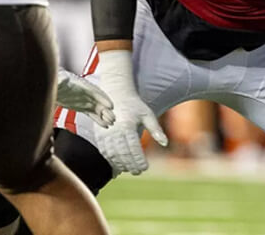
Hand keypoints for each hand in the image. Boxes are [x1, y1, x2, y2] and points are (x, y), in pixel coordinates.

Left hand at [56, 68, 114, 127]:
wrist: (54, 87)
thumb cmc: (57, 81)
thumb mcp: (59, 80)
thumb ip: (61, 81)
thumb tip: (62, 79)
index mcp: (82, 85)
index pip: (95, 92)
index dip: (103, 99)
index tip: (110, 105)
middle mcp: (87, 93)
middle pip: (99, 102)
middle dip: (107, 110)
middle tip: (113, 118)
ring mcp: (86, 100)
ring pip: (98, 109)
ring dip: (105, 116)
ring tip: (112, 122)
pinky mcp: (83, 107)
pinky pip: (93, 114)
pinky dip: (99, 119)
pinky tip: (105, 125)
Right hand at [92, 50, 167, 175]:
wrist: (115, 92)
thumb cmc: (134, 104)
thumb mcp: (147, 114)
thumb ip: (156, 129)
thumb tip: (165, 143)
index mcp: (127, 126)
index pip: (134, 149)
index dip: (139, 160)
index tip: (145, 168)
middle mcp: (114, 131)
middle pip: (122, 154)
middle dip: (130, 165)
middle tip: (138, 172)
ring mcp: (105, 133)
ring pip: (112, 155)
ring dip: (120, 165)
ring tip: (128, 169)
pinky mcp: (99, 134)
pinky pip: (104, 151)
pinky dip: (110, 160)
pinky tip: (117, 166)